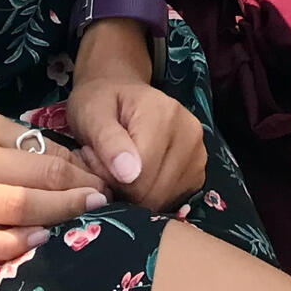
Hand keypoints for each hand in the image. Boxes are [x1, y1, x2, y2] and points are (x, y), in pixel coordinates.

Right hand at [0, 100, 110, 262]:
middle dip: (78, 186)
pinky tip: (37, 240)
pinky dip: (12, 241)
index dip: (76, 162)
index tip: (101, 173)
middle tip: (106, 197)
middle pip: (37, 173)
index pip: (40, 144)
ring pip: (16, 204)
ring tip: (86, 215)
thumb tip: (50, 156)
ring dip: (57, 210)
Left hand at [66, 48, 205, 213]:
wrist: (120, 90)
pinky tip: (137, 174)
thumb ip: (108, 141)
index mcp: (165, 114)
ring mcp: (198, 155)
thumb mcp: (93, 113)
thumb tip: (129, 174)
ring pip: (162, 200)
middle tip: (103, 163)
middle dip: (122, 188)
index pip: (139, 178)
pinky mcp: (197, 172)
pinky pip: (171, 201)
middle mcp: (190, 134)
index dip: (109, 178)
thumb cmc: (102, 101)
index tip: (94, 158)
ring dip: (135, 193)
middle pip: (153, 193)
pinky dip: (150, 196)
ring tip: (118, 166)